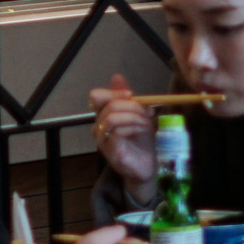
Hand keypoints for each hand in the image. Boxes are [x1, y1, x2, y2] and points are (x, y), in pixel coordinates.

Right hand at [88, 75, 157, 199]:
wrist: (147, 166)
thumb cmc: (141, 141)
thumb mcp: (137, 115)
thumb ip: (127, 98)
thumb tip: (117, 77)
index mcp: (103, 116)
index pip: (96, 96)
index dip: (113, 93)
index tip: (131, 95)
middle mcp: (99, 127)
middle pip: (109, 106)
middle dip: (131, 106)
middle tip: (147, 111)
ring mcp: (103, 140)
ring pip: (111, 118)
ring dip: (133, 116)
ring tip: (147, 121)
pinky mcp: (111, 151)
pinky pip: (117, 132)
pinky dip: (134, 127)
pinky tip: (144, 129)